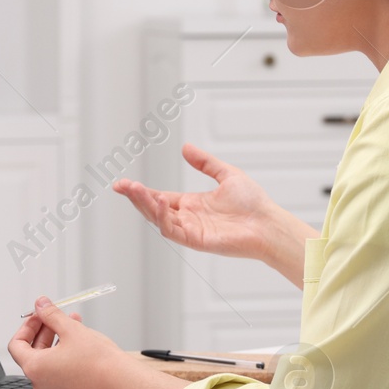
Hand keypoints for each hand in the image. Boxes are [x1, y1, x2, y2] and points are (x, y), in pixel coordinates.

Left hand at [7, 299, 129, 388]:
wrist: (122, 383)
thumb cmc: (99, 363)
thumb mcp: (70, 329)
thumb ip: (51, 315)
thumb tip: (41, 305)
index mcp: (34, 369)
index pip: (17, 345)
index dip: (27, 326)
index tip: (39, 316)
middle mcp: (40, 384)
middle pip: (32, 352)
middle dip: (44, 330)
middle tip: (55, 316)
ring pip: (48, 361)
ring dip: (56, 340)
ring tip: (72, 323)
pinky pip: (59, 371)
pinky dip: (64, 354)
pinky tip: (78, 340)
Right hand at [114, 143, 292, 260]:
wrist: (267, 223)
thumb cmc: (253, 203)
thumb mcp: (226, 174)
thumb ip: (205, 162)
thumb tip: (185, 148)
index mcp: (192, 204)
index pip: (159, 197)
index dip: (141, 191)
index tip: (124, 183)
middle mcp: (187, 218)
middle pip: (153, 208)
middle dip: (136, 197)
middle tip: (121, 185)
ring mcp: (190, 230)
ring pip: (158, 219)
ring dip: (144, 205)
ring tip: (134, 189)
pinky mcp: (195, 240)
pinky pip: (172, 230)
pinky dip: (162, 216)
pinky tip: (159, 201)